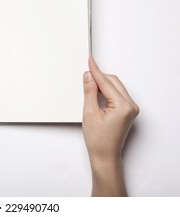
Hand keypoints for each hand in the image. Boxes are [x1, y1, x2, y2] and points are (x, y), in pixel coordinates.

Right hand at [82, 56, 138, 195]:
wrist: (105, 156)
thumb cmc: (98, 139)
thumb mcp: (89, 113)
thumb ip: (90, 91)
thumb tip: (89, 76)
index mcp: (123, 105)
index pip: (106, 82)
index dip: (95, 71)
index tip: (89, 60)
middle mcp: (131, 105)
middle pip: (113, 82)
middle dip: (99, 76)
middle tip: (86, 72)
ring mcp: (131, 108)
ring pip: (116, 87)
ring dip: (103, 83)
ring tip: (89, 82)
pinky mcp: (128, 111)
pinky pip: (117, 94)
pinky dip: (107, 90)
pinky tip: (97, 90)